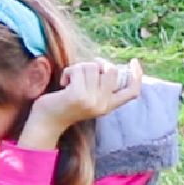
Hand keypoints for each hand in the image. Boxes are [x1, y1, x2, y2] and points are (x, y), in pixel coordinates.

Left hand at [28, 58, 144, 137]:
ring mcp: (91, 100)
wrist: (46, 122)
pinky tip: (64, 82)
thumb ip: (101, 86)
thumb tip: (108, 65)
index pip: (132, 92)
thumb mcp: (89, 98)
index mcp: (108, 106)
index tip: (134, 62)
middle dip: (96, 65)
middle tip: (83, 72)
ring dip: (79, 68)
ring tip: (71, 80)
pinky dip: (69, 71)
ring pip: (93, 67)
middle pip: (112, 71)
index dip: (137, 75)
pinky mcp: (77, 95)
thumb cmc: (65, 105)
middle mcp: (102, 105)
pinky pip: (79, 69)